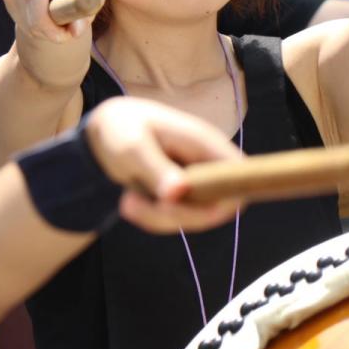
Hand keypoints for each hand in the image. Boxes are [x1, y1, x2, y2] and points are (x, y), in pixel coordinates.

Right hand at [1, 0, 103, 86]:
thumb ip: (89, 9)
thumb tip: (74, 31)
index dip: (46, 23)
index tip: (66, 36)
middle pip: (31, 16)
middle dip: (51, 32)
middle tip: (70, 31)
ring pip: (27, 23)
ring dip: (45, 30)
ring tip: (61, 15)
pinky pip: (22, 21)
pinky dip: (35, 25)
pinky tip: (47, 11)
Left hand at [84, 97, 242, 232]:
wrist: (108, 129)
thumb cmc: (122, 128)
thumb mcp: (132, 147)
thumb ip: (157, 169)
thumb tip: (179, 192)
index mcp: (207, 144)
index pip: (240, 177)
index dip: (223, 200)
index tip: (177, 204)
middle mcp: (209, 165)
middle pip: (218, 207)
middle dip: (177, 216)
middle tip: (133, 204)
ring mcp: (198, 183)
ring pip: (194, 219)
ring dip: (158, 218)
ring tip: (127, 201)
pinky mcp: (184, 196)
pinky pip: (177, 220)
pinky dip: (152, 218)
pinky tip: (130, 201)